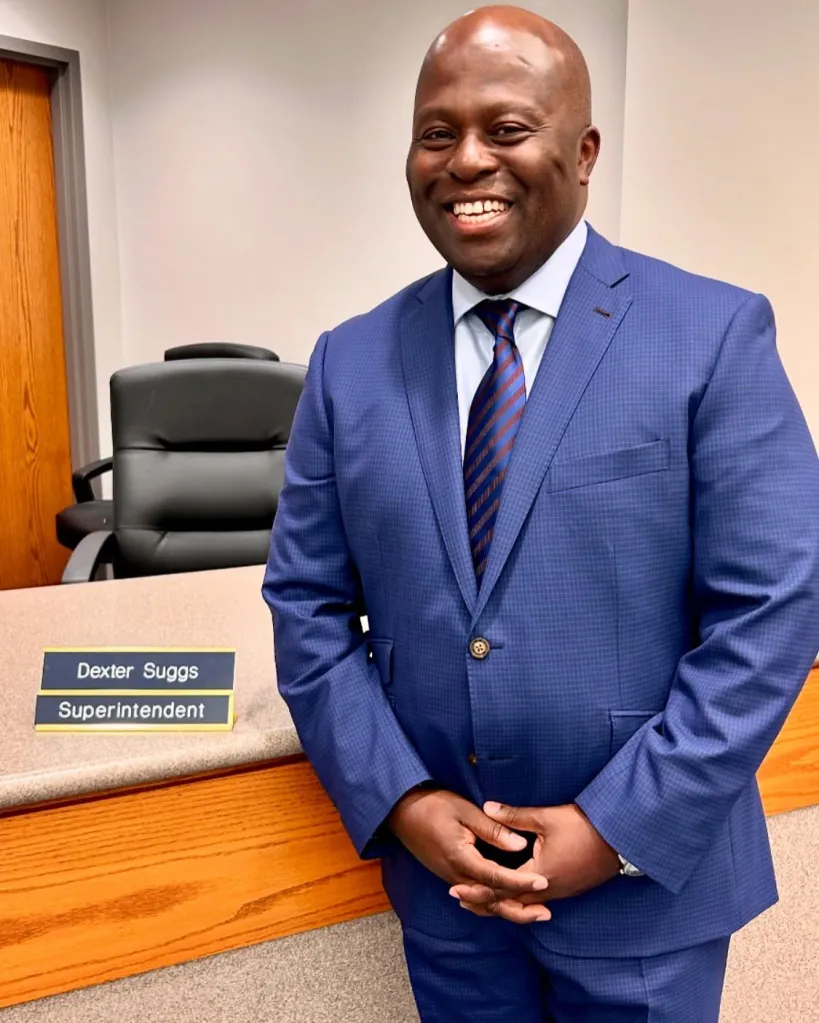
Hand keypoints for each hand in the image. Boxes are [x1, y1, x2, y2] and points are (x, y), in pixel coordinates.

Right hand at [387, 788, 549, 910]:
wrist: (400, 811)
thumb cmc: (432, 805)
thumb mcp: (464, 811)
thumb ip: (492, 829)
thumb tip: (520, 845)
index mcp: (461, 859)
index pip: (497, 878)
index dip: (522, 882)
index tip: (544, 882)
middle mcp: (456, 876)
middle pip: (492, 901)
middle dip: (520, 909)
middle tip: (546, 913)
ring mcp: (451, 878)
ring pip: (483, 904)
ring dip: (508, 910)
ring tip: (533, 913)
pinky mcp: (449, 875)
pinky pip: (475, 897)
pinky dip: (493, 904)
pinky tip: (506, 902)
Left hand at [449, 803, 620, 924]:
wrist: (621, 839)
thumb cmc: (584, 827)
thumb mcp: (546, 818)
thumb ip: (514, 816)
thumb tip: (486, 807)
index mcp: (539, 876)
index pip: (500, 890)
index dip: (477, 891)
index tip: (455, 889)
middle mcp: (548, 891)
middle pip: (509, 903)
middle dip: (484, 900)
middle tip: (459, 897)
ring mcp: (559, 892)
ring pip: (523, 903)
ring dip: (500, 900)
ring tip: (479, 896)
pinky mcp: (567, 888)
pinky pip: (536, 899)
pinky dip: (517, 897)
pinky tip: (510, 888)